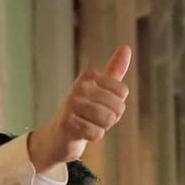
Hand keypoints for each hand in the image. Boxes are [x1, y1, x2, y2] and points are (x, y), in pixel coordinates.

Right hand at [28, 45, 131, 170]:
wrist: (58, 135)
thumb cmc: (83, 111)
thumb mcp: (100, 88)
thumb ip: (114, 70)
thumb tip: (126, 47)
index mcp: (89, 74)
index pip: (122, 91)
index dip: (116, 104)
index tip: (100, 105)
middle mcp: (80, 86)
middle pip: (118, 106)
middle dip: (111, 118)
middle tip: (94, 118)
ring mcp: (72, 104)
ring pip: (108, 119)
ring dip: (102, 127)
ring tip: (89, 124)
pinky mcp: (68, 123)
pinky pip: (97, 133)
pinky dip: (93, 137)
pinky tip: (82, 133)